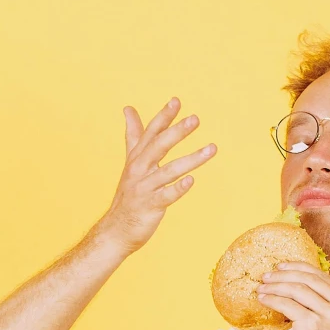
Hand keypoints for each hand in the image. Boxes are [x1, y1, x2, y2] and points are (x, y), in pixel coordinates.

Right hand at [95, 98, 216, 253]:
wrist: (116, 229)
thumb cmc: (129, 194)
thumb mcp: (131, 161)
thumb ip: (134, 135)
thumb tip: (128, 108)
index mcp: (137, 157)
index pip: (151, 132)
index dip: (164, 117)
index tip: (177, 101)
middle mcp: (139, 169)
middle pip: (159, 146)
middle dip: (177, 131)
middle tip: (196, 119)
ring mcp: (145, 188)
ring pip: (169, 170)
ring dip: (192, 159)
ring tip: (212, 148)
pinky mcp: (151, 206)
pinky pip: (166, 196)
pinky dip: (178, 188)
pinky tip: (192, 181)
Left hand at [256, 264, 329, 329]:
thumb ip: (328, 305)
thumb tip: (301, 285)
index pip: (322, 276)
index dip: (299, 268)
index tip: (282, 267)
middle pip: (309, 279)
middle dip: (284, 274)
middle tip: (267, 275)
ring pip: (296, 289)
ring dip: (275, 286)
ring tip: (261, 288)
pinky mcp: (312, 324)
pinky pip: (287, 304)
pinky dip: (272, 300)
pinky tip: (263, 300)